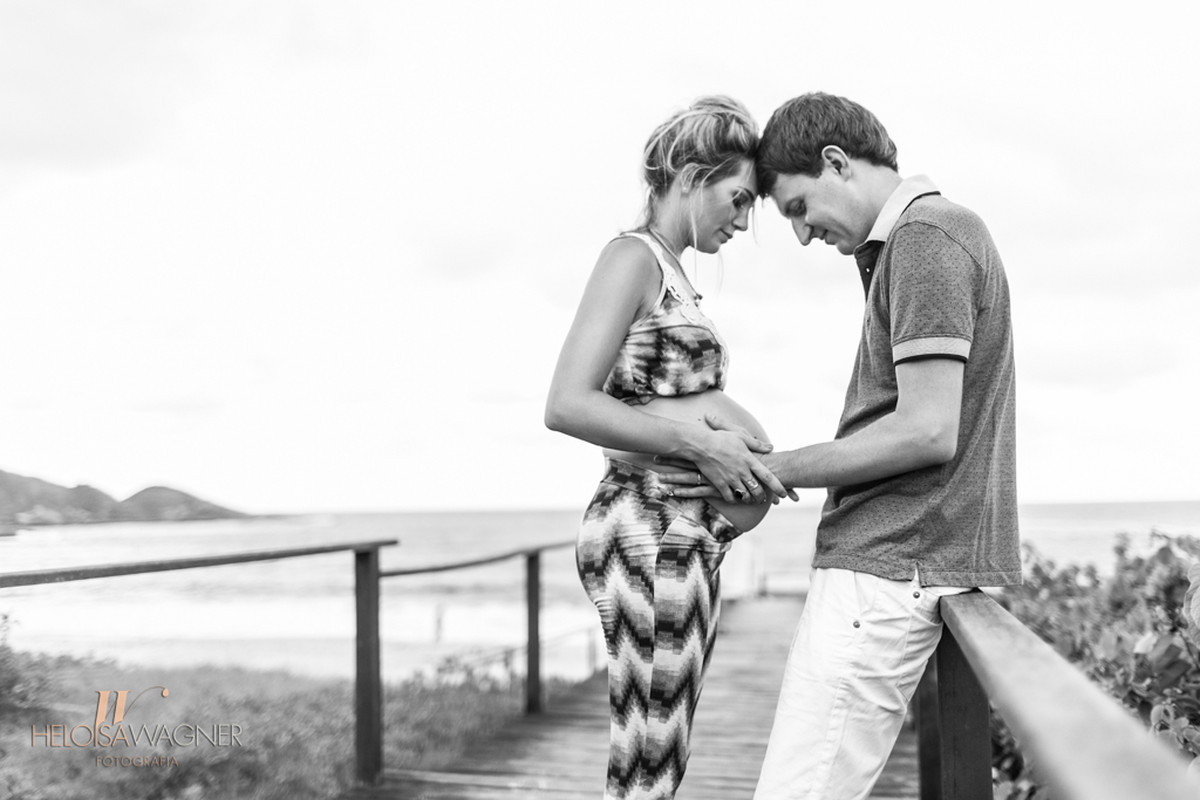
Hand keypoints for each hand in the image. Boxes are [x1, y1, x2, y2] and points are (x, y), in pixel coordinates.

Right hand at [657, 414, 794, 503]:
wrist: (701, 445)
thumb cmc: (721, 438)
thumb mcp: (740, 436)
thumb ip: (757, 444)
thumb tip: (771, 447)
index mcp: (749, 460)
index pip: (768, 476)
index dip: (778, 486)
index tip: (784, 494)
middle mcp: (742, 471)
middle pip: (757, 489)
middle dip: (762, 496)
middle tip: (764, 498)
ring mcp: (731, 479)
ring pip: (745, 496)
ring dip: (749, 500)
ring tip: (751, 500)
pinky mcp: (720, 484)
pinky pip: (730, 497)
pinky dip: (734, 500)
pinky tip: (735, 499)